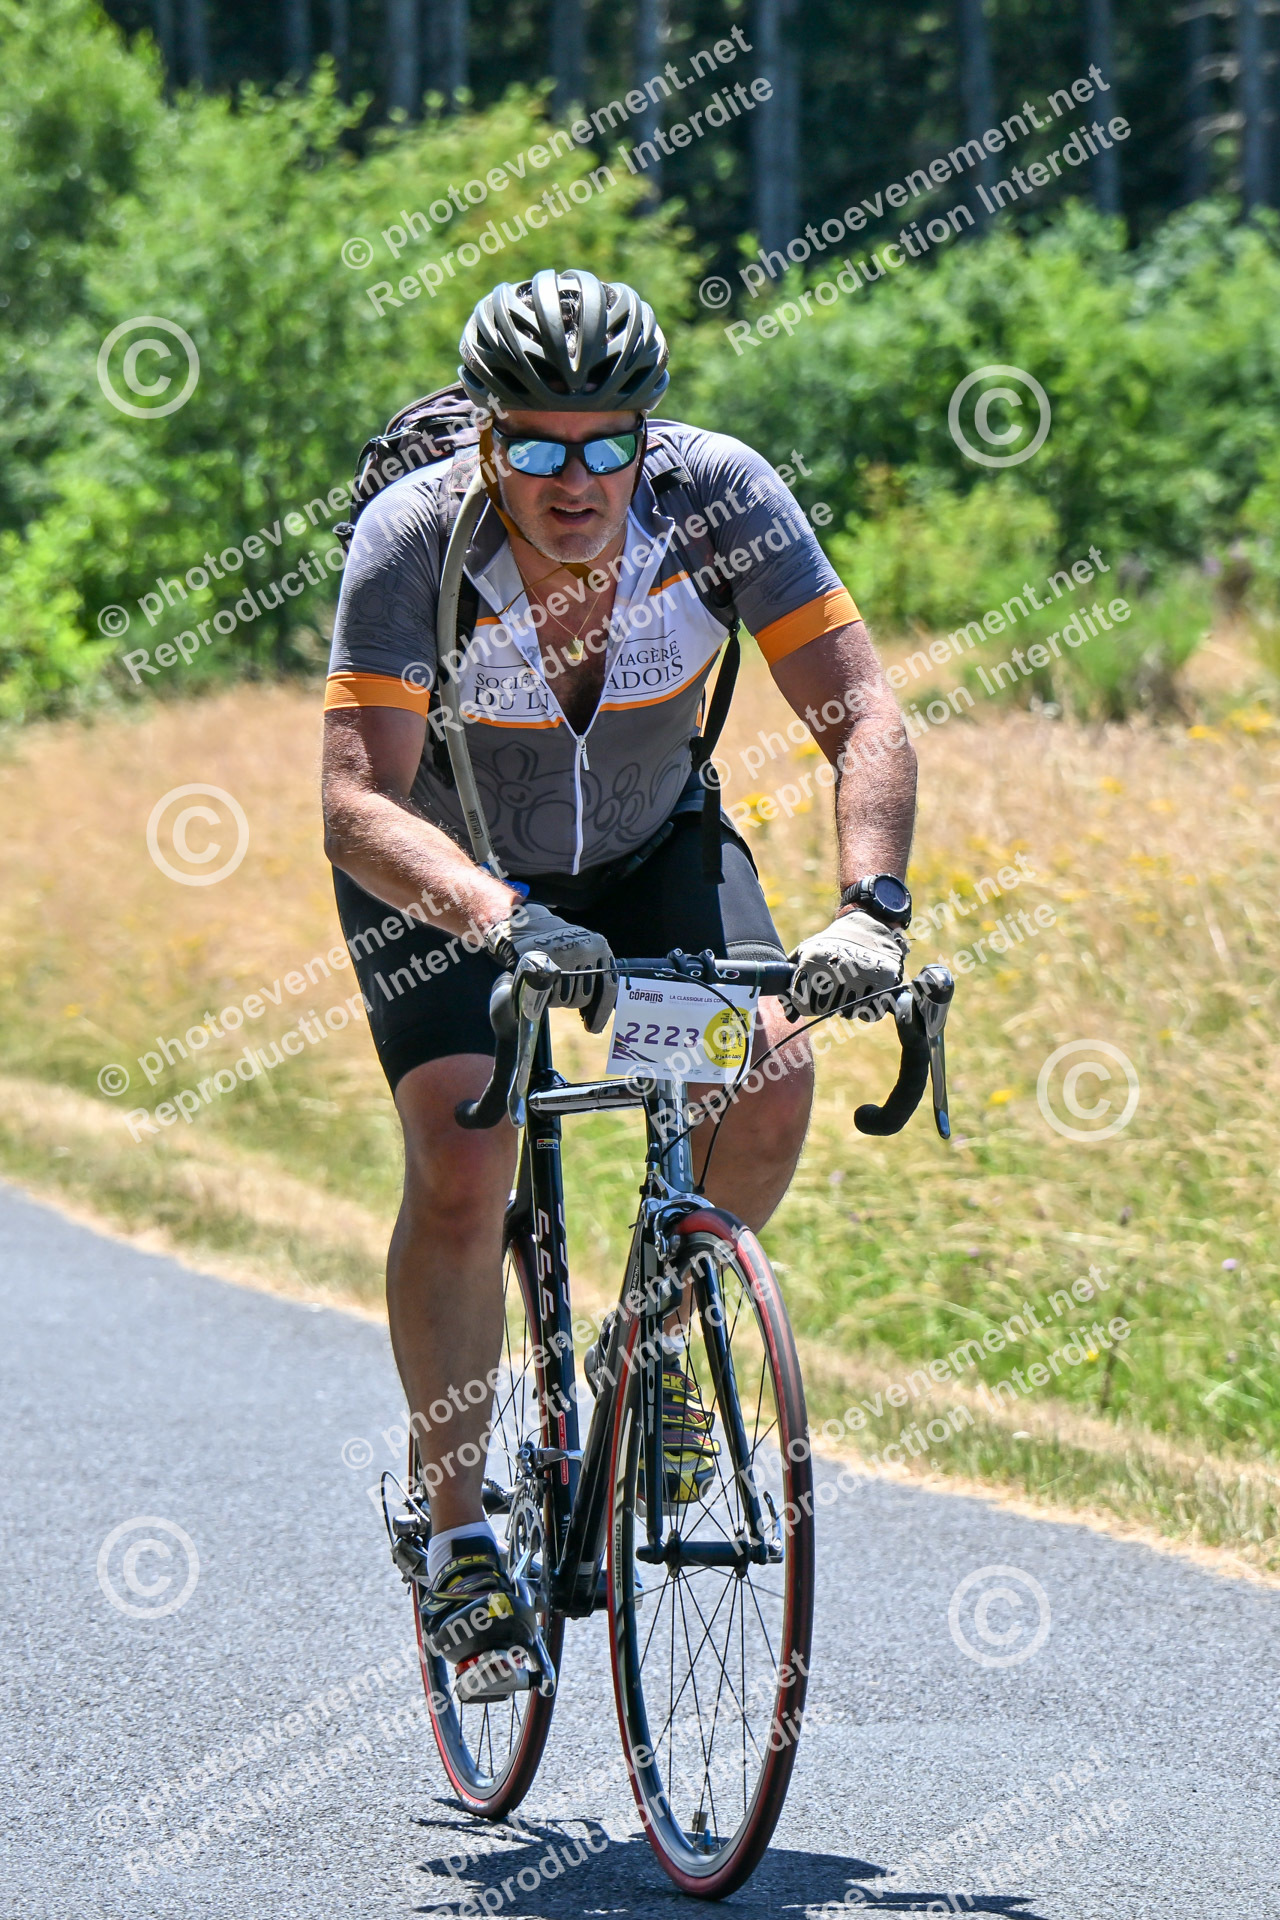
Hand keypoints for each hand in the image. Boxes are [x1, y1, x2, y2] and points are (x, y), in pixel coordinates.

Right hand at [484, 901, 617, 1034]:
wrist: (524, 926)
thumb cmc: (556, 946)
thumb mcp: (583, 951)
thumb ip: (595, 975)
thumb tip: (600, 1016)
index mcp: (599, 946)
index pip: (608, 987)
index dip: (601, 1012)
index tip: (593, 1028)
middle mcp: (585, 948)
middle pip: (586, 997)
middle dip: (572, 1002)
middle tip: (559, 992)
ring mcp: (564, 955)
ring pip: (567, 999)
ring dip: (557, 1000)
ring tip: (548, 984)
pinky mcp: (543, 962)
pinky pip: (549, 995)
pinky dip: (543, 999)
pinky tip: (540, 987)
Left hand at [781, 909, 907, 1022]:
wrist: (869, 926)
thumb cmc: (832, 943)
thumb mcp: (807, 951)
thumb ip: (792, 980)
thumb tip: (789, 1017)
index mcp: (813, 962)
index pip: (804, 1005)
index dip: (807, 1004)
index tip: (814, 996)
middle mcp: (836, 970)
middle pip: (825, 1010)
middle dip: (828, 1006)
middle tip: (835, 992)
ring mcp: (860, 976)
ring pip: (848, 1013)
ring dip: (848, 1007)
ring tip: (850, 989)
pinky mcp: (883, 982)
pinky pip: (871, 1013)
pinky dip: (868, 1009)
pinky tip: (865, 994)